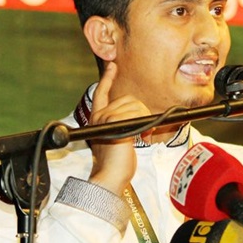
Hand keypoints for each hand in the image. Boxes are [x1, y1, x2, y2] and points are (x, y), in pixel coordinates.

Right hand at [87, 62, 150, 195]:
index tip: (112, 66)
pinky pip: (136, 114)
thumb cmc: (117, 162)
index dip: (107, 79)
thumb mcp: (119, 138)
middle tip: (143, 131)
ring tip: (142, 136)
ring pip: (135, 106)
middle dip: (141, 112)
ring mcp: (106, 119)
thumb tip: (137, 114)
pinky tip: (143, 137)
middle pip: (128, 99)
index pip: (101, 93)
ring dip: (144, 120)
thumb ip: (122, 124)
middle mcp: (99, 116)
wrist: (111, 176)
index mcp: (97, 119)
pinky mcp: (115, 123)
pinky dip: (145, 125)